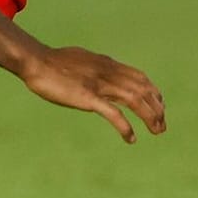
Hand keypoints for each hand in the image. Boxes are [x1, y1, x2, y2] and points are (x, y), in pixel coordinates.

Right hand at [17, 46, 166, 142]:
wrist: (35, 61)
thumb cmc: (53, 62)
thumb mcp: (81, 60)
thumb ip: (95, 67)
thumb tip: (100, 72)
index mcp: (107, 64)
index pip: (140, 78)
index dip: (154, 92)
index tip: (159, 106)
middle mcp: (108, 72)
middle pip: (143, 90)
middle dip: (157, 108)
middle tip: (161, 126)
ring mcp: (99, 85)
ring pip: (135, 100)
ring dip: (149, 117)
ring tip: (156, 132)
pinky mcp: (88, 97)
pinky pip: (113, 113)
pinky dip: (125, 127)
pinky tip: (130, 138)